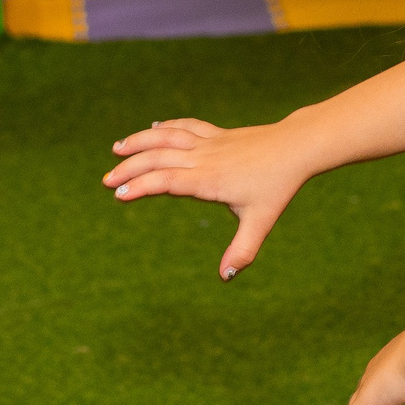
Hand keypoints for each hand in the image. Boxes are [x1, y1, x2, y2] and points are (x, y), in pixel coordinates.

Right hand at [103, 117, 318, 278]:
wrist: (296, 147)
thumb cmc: (278, 186)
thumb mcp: (260, 222)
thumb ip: (242, 250)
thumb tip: (226, 277)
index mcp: (209, 180)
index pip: (166, 180)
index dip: (140, 186)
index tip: (119, 194)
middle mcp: (204, 158)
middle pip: (158, 158)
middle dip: (129, 168)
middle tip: (107, 181)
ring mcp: (209, 142)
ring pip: (167, 137)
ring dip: (140, 141)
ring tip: (117, 149)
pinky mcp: (217, 133)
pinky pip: (186, 127)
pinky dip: (167, 128)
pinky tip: (154, 129)